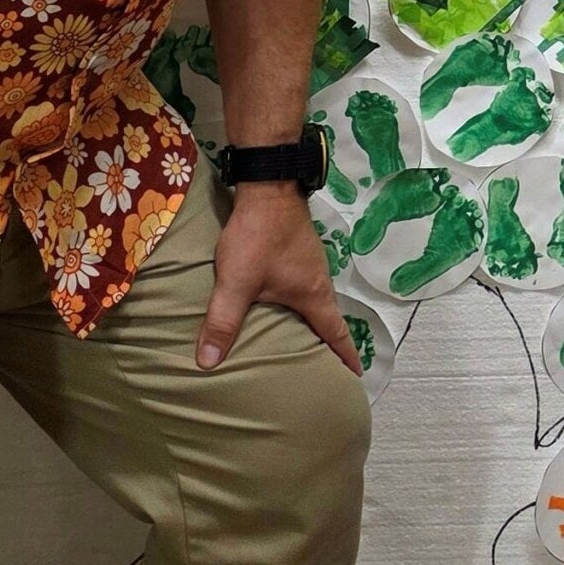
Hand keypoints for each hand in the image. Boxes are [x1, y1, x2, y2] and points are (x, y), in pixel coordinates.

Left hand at [197, 181, 359, 373]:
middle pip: (328, 319)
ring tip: (304, 341)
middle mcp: (319, 281)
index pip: (335, 333)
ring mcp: (312, 264)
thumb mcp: (236, 283)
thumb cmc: (258, 238)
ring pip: (316, 301)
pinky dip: (302, 303)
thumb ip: (222, 322)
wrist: (268, 188)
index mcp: (313, 295)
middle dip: (329, 343)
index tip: (356, 376)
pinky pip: (305, 286)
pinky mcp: (300, 251)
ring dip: (314, 322)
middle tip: (326, 366)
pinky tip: (284, 304)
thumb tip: (207, 363)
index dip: (345, 356)